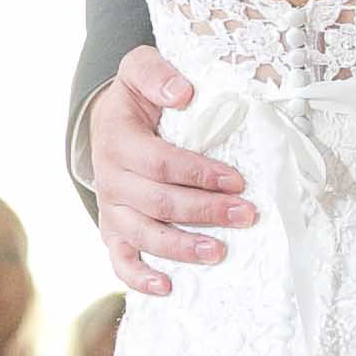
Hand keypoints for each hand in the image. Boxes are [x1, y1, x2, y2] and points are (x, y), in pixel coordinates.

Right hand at [87, 46, 255, 298]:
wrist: (108, 122)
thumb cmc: (135, 99)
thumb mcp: (139, 69)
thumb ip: (156, 72)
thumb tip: (183, 93)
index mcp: (118, 140)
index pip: (162, 163)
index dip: (200, 174)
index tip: (237, 180)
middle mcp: (111, 180)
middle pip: (160, 204)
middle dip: (205, 212)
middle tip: (247, 215)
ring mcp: (111, 210)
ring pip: (144, 236)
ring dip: (183, 247)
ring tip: (220, 253)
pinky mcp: (113, 231)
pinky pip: (120, 260)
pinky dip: (140, 278)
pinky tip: (168, 287)